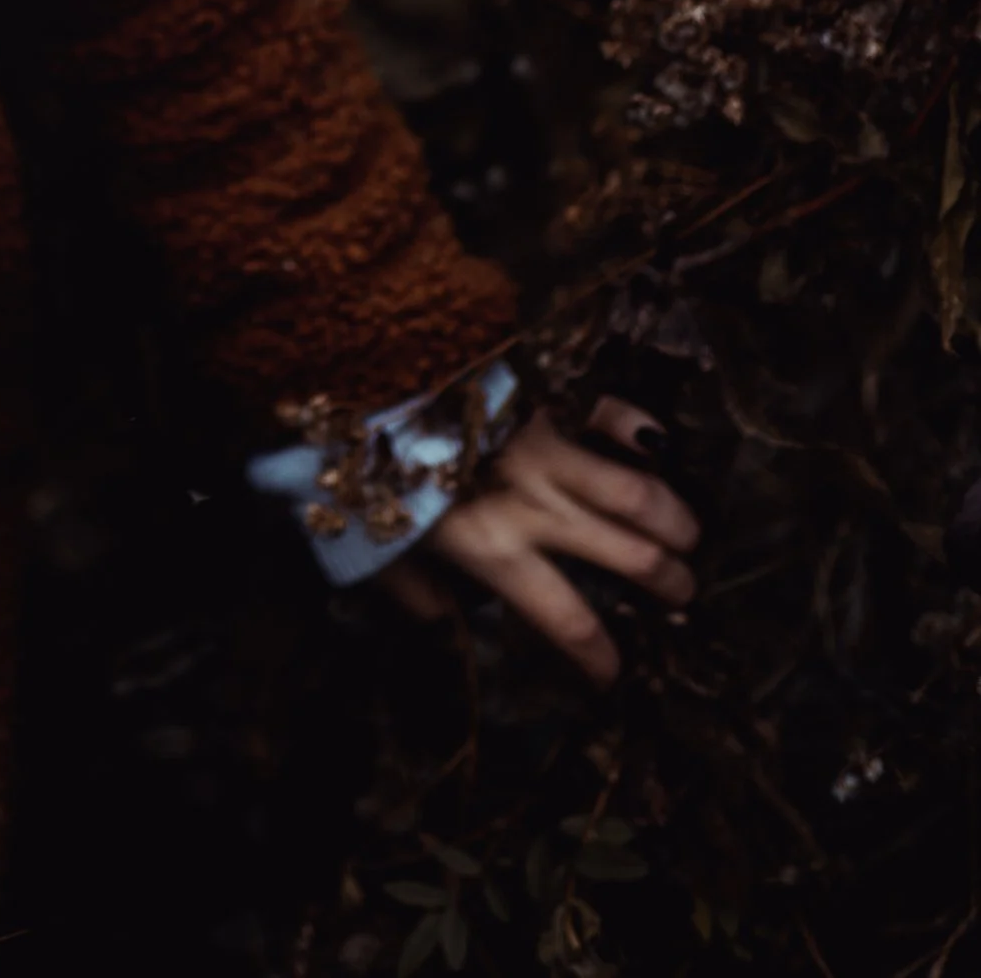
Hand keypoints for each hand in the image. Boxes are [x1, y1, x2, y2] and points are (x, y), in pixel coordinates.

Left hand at [384, 396, 698, 681]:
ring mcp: (545, 445)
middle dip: (667, 580)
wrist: (356, 371)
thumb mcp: (372, 542)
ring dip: (673, 518)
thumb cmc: (362, 463)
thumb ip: (411, 587)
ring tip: (689, 534)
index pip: (567, 620)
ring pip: (637, 492)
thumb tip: (439, 625)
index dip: (600, 655)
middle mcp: (533, 504)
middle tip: (683, 589)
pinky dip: (641, 429)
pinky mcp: (544, 391)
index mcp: (492, 548)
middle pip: (627, 556)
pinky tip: (661, 446)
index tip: (615, 673)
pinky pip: (610, 412)